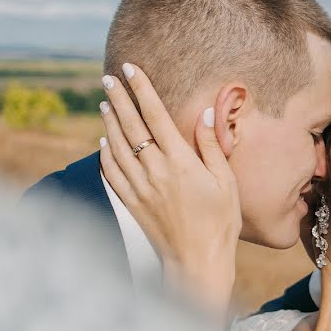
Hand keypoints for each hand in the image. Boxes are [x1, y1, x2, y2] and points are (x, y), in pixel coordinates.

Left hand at [99, 63, 240, 317]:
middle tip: (107, 78)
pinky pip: (111, 172)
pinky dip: (105, 153)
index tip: (130, 69)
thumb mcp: (226, 183)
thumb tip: (204, 114)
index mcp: (181, 162)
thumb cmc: (221, 223)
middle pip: (131, 125)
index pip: (156, 116)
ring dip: (109, 121)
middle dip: (118, 98)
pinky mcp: (132, 203)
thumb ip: (212, 147)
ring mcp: (140, 188)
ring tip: (104, 103)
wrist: (198, 261)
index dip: (142, 89)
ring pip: (117, 146)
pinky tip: (104, 142)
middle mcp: (155, 171)